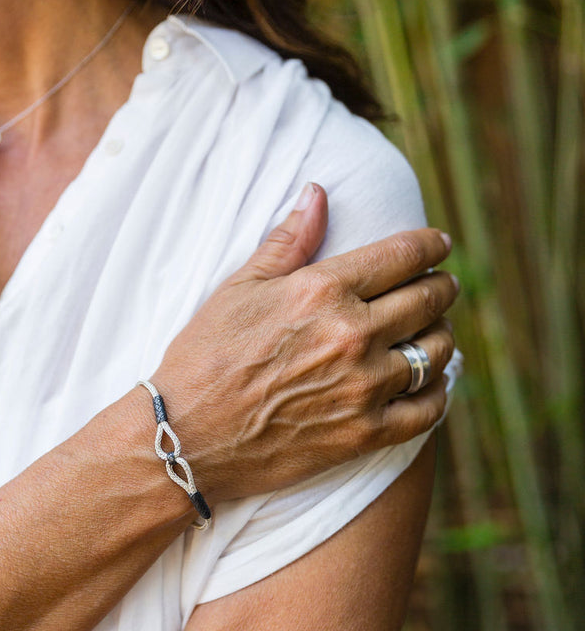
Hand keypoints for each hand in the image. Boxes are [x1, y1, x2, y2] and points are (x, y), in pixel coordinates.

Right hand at [152, 183, 456, 502]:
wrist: (188, 437)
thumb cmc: (204, 357)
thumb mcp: (239, 288)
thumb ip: (289, 241)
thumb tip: (319, 192)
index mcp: (323, 291)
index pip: (403, 256)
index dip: (431, 245)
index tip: (440, 244)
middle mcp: (352, 335)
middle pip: (429, 300)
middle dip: (442, 286)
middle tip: (441, 286)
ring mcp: (363, 387)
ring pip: (436, 352)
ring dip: (441, 337)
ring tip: (433, 333)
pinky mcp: (364, 434)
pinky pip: (428, 410)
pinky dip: (437, 393)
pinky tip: (430, 384)